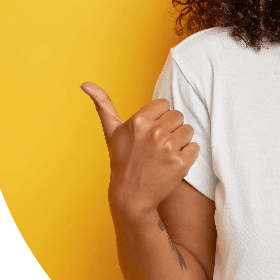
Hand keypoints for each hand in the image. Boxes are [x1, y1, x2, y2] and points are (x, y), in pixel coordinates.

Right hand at [80, 82, 198, 216]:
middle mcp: (154, 132)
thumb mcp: (111, 132)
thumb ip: (102, 104)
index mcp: (139, 121)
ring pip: (189, 130)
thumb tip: (84, 83)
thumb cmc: (122, 160)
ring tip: (166, 153)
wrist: (131, 195)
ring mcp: (168, 148)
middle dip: (171, 128)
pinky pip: (195, 147)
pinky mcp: (181, 162)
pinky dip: (188, 155)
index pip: (165, 104)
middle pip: (179, 116)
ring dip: (181, 141)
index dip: (160, 117)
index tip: (151, 131)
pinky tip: (173, 163)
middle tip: (158, 144)